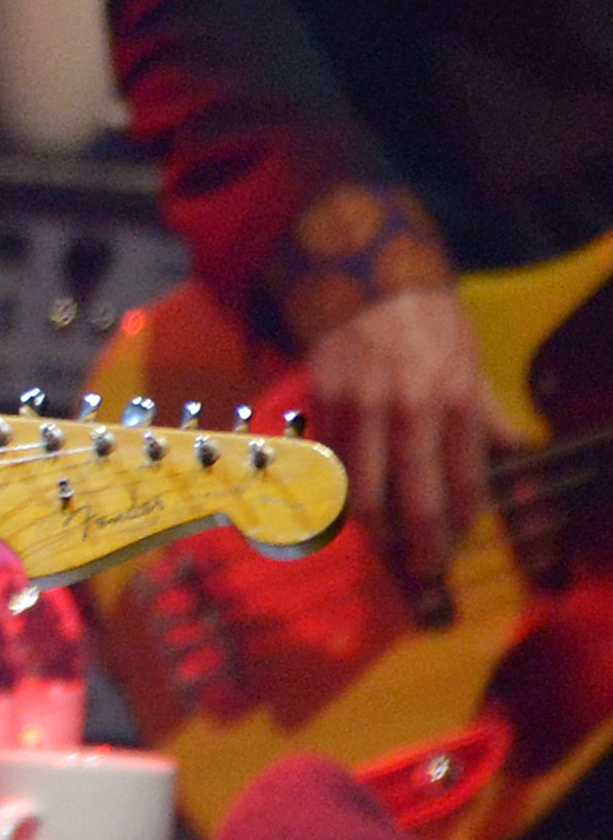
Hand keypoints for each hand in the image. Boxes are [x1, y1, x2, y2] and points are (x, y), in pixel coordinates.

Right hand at [298, 286, 519, 587]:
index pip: (467, 486)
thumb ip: (488, 413)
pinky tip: (341, 503)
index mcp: (457, 402)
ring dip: (373, 528)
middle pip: (415, 501)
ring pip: (363, 489)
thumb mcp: (470, 359)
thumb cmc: (426, 316)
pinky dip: (335, 487)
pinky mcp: (323, 398)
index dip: (462, 526)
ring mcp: (362, 407)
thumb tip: (517, 455)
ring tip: (380, 545)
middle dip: (421, 545)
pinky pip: (330, 458)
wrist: (364, 269)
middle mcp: (412, 411)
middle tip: (421, 570)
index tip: (455, 548)